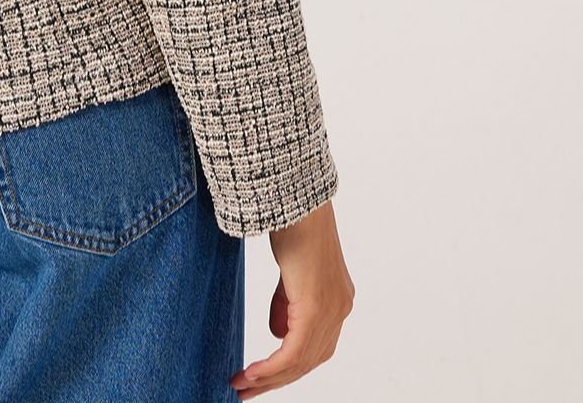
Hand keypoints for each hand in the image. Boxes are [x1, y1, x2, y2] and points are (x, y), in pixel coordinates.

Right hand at [229, 199, 353, 395]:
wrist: (297, 198)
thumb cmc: (292, 222)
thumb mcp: (288, 269)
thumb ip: (286, 301)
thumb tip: (276, 332)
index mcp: (336, 298)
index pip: (314, 345)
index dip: (287, 365)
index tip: (259, 376)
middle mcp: (340, 308)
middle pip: (309, 360)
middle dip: (276, 380)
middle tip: (246, 390)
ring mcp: (332, 309)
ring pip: (302, 361)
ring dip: (270, 378)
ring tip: (242, 385)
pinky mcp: (316, 307)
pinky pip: (295, 351)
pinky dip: (273, 367)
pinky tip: (253, 373)